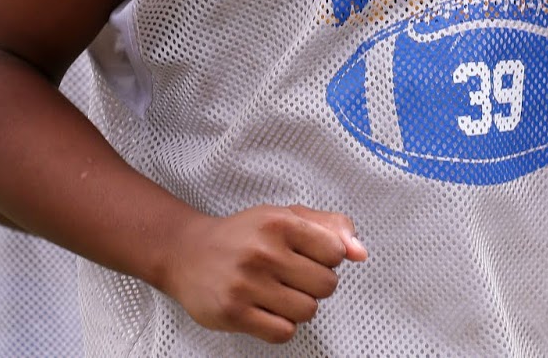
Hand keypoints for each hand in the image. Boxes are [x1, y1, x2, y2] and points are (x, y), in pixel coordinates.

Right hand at [167, 204, 368, 343]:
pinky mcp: (234, 312)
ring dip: (299, 306)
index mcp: (279, 222)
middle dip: (315, 284)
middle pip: (326, 286)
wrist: (187, 252)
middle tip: (291, 275)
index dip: (327, 258)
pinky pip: (283, 332)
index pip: (335, 252)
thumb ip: (330, 227)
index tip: (308, 255)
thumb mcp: (286, 216)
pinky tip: (267, 309)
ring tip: (278, 292)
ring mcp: (247, 283)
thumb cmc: (243, 235)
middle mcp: (263, 251)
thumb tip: (361, 252)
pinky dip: (281, 325)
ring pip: (308, 311)